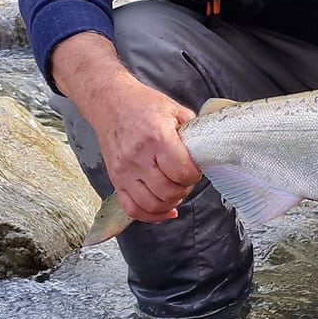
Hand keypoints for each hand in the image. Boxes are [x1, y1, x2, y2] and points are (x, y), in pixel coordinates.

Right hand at [91, 77, 200, 224]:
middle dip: (184, 189)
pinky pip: (132, 209)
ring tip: (176, 191)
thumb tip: (207, 152)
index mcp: (157, 138)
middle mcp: (138, 157)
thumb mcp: (175, 110)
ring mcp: (124, 171)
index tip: (195, 169)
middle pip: (169, 192)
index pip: (182, 172)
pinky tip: (164, 209)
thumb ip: (192, 132)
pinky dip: (150, 215)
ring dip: (170, 203)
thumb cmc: (143, 105)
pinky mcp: (115, 179)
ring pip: (152, 205)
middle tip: (186, 179)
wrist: (110, 102)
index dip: (195, 175)